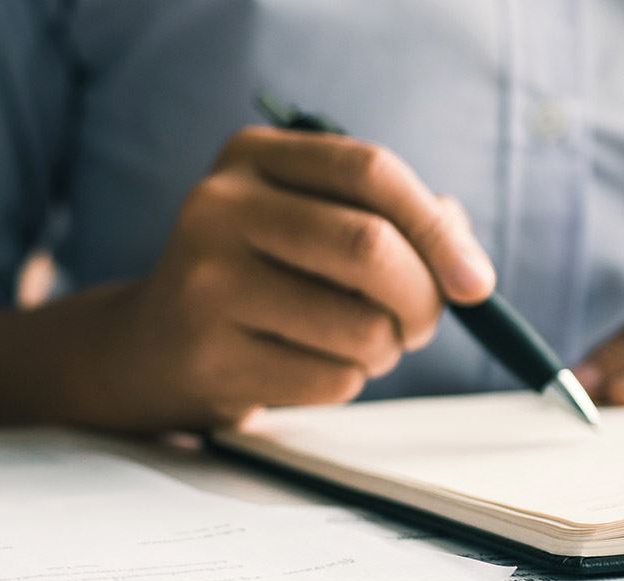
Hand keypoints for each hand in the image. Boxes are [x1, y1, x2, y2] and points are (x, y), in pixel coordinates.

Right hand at [99, 125, 495, 428]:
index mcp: (250, 156)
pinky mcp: (209, 355)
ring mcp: (206, 282)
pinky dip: (346, 381)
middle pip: (369, 248)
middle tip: (422, 325)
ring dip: (384, 348)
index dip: (437, 228)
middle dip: (422, 299)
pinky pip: (331, 379)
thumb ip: (387, 217)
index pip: (369, 171)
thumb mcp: (305, 222)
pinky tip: (307, 367)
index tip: (476, 282)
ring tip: (354, 344)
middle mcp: (218, 207)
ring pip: (360, 325)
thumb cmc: (254, 278)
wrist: (148, 347)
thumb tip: (464, 254)